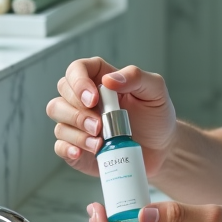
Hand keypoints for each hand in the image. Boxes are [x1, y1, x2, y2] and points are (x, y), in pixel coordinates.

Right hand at [46, 58, 178, 177]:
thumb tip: (109, 80)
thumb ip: (136, 77)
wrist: (162, 148)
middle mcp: (85, 100)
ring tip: (99, 142)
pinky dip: (68, 149)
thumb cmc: (157, 115)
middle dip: (77, 112)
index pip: (76, 69)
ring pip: (58, 121)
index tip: (93, 98)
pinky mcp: (79, 147)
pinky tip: (81, 152)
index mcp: (101, 80)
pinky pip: (60, 146)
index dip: (78, 81)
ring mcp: (79, 124)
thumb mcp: (155, 90)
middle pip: (62, 95)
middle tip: (99, 125)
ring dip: (76, 132)